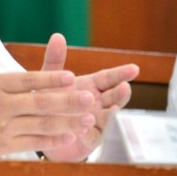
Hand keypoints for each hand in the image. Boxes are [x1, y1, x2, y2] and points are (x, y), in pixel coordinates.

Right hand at [0, 18, 100, 157]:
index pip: (26, 81)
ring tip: (88, 118)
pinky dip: (51, 140)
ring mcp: (3, 128)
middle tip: (90, 98)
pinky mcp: (2, 145)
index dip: (49, 79)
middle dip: (67, 101)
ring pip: (40, 125)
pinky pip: (32, 142)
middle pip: (39, 104)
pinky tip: (70, 136)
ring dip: (67, 122)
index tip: (71, 76)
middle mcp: (1, 107)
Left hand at [37, 35, 137, 161]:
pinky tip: (85, 129)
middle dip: (120, 93)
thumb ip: (55, 59)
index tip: (135, 68)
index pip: (109, 78)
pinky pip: (90, 136)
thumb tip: (57, 35)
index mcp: (91, 87)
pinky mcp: (88, 140)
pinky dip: (88, 132)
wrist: (41, 130)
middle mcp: (97, 104)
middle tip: (125, 87)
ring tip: (113, 109)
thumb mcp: (49, 79)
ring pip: (108, 118)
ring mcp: (95, 122)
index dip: (121, 74)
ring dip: (111, 114)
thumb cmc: (50, 101)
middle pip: (113, 97)